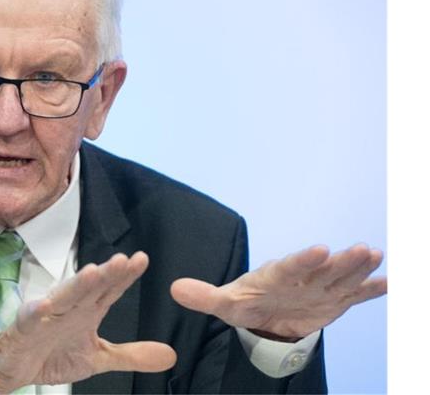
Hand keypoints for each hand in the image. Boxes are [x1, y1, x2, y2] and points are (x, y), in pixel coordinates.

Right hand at [0, 252, 176, 392]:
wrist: (12, 369)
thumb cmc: (53, 354)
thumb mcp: (98, 359)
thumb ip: (131, 355)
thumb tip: (171, 355)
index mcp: (87, 311)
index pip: (109, 290)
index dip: (125, 276)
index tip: (142, 259)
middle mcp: (69, 308)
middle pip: (90, 288)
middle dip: (106, 274)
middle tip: (123, 260)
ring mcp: (47, 316)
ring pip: (64, 297)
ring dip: (77, 285)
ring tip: (93, 272)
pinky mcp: (25, 328)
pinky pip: (30, 318)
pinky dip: (36, 311)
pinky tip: (44, 304)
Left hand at [170, 243, 386, 339]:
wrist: (264, 314)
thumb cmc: (245, 303)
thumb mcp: (225, 304)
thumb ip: (204, 297)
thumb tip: (174, 288)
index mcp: (276, 276)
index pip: (290, 267)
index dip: (304, 260)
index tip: (320, 249)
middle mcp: (301, 278)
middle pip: (323, 269)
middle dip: (341, 261)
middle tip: (362, 248)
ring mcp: (319, 288)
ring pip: (341, 278)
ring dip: (358, 268)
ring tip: (375, 255)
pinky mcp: (333, 300)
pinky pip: (354, 295)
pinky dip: (371, 289)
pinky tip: (388, 281)